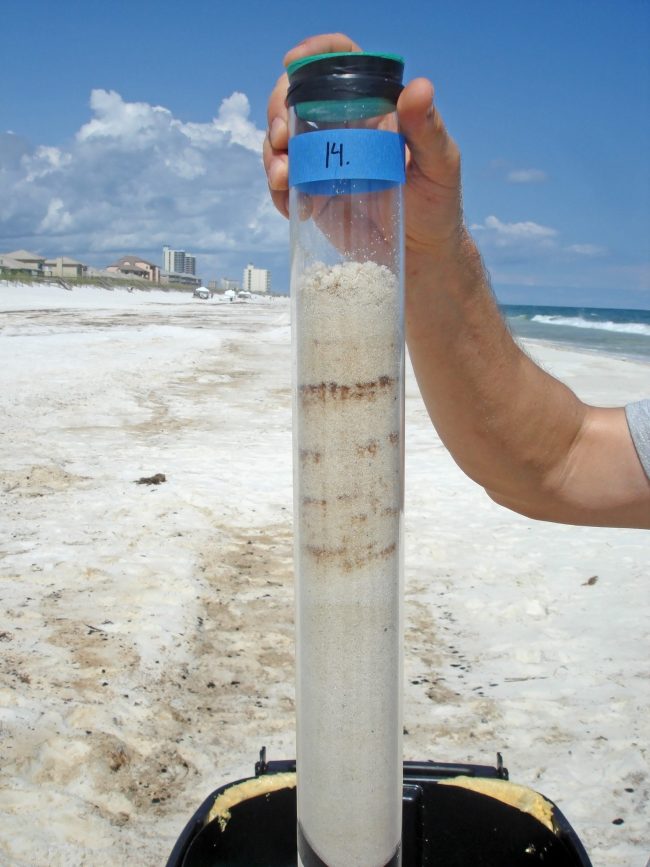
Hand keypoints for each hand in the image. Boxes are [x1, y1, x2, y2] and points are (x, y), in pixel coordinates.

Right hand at [263, 33, 464, 264]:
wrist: (422, 253)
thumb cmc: (437, 203)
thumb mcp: (440, 165)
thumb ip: (429, 130)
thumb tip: (418, 87)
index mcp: (374, 108)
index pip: (341, 64)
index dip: (314, 54)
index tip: (293, 61)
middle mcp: (344, 129)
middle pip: (297, 99)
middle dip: (277, 110)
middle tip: (281, 137)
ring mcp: (324, 162)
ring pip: (282, 141)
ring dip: (272, 154)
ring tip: (282, 178)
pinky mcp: (313, 194)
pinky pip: (284, 185)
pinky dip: (278, 192)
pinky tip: (291, 205)